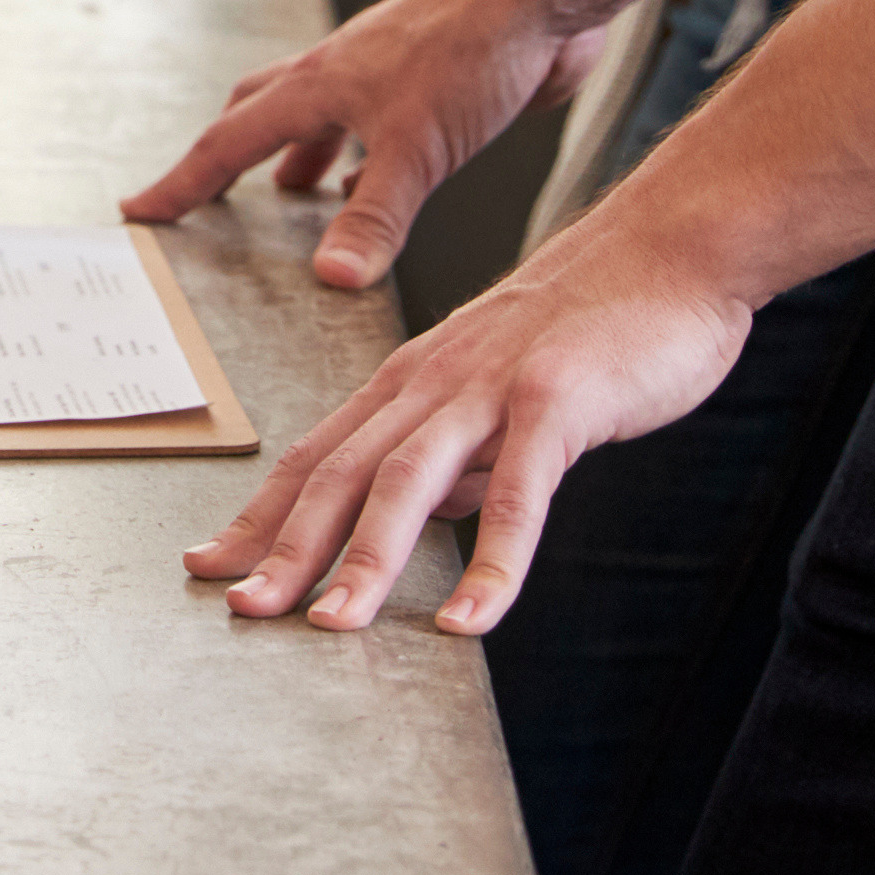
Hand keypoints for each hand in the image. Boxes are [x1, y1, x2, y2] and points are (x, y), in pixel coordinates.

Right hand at [120, 0, 605, 291]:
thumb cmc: (473, 48)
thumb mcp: (418, 149)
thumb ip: (376, 216)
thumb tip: (332, 276)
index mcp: (317, 85)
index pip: (229, 142)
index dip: (182, 181)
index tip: (140, 208)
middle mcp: (339, 75)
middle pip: (257, 113)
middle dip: (227, 158)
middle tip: (204, 196)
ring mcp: (382, 73)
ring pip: (316, 116)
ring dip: (297, 157)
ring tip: (294, 199)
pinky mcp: (429, 79)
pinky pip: (373, 123)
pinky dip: (360, 154)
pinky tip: (379, 179)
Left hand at [180, 211, 754, 636]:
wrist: (668, 248)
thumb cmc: (588, 326)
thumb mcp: (498, 391)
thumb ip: (458, 452)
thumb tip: (426, 519)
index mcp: (410, 380)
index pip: (314, 456)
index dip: (259, 515)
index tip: (206, 566)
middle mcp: (431, 382)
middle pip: (339, 472)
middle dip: (284, 546)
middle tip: (242, 609)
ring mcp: (490, 389)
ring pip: (407, 482)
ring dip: (365, 561)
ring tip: (330, 627)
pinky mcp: (556, 402)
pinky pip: (519, 493)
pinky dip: (491, 561)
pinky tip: (469, 620)